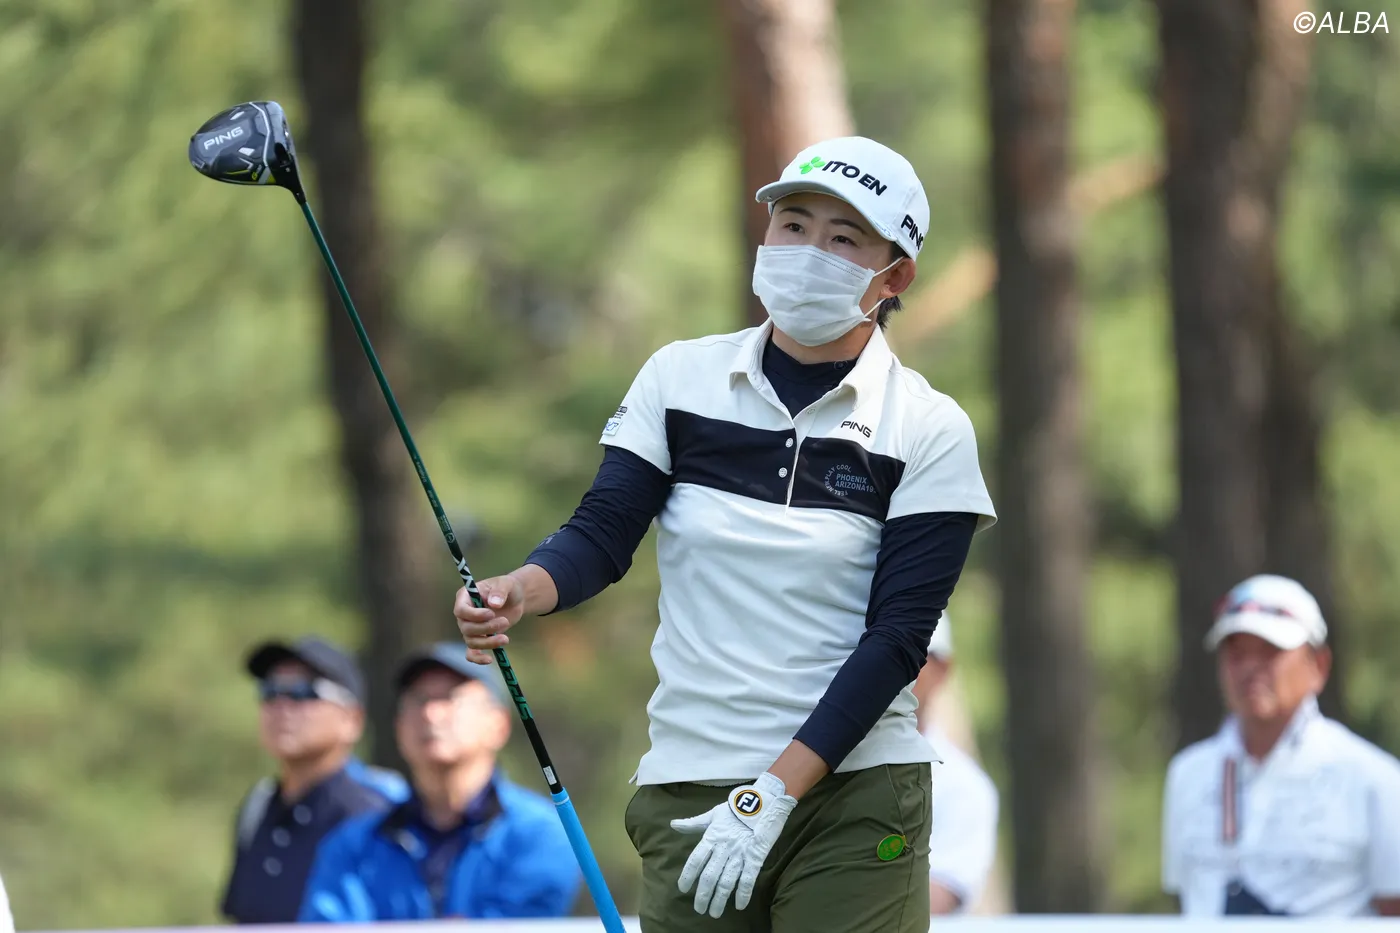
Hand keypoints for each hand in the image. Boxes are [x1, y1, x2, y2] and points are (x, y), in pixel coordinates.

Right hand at [453, 575, 525, 663]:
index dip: (474, 615)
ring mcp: (470, 628)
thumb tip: (494, 604)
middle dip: (486, 628)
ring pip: (472, 641)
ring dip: (488, 642)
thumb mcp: (506, 584)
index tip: (491, 614)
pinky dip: (478, 659)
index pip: (461, 610)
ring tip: (506, 638)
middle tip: (505, 622)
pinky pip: (472, 653)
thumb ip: (500, 591)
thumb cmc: (507, 588)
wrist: (514, 599)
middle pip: (467, 628)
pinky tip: (489, 660)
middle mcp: (464, 614)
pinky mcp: (479, 638)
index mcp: (465, 597)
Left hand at [671, 772, 796, 917]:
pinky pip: (748, 878)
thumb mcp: (712, 815)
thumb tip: (673, 824)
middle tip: (699, 909)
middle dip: (703, 895)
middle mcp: (723, 848)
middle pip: (709, 876)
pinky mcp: (755, 857)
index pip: (695, 860)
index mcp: (712, 837)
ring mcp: (740, 853)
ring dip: (720, 899)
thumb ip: (693, 824)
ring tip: (715, 912)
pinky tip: (740, 905)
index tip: (682, 888)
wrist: (762, 801)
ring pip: (727, 881)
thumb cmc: (735, 809)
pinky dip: (743, 893)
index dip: (687, 876)